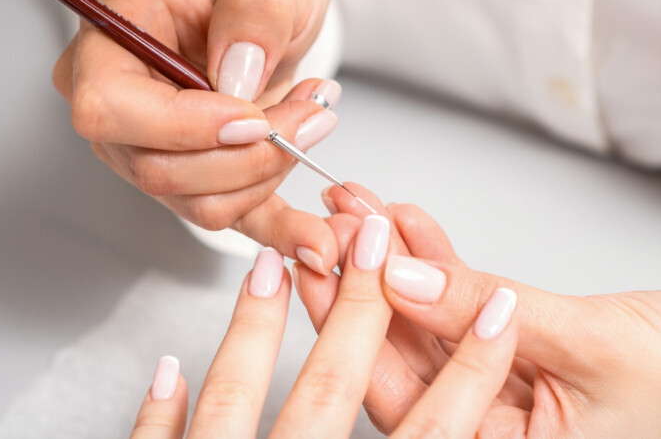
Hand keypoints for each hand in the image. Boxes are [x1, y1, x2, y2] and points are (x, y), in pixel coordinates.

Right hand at [52, 0, 338, 271]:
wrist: (264, 15)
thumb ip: (255, 11)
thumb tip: (238, 75)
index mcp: (112, 36)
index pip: (110, 107)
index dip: (183, 125)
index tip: (255, 116)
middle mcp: (118, 101)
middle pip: (157, 168)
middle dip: (248, 156)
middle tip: (314, 116)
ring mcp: (150, 148)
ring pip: (197, 201)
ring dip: (270, 174)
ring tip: (315, 119)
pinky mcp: (195, 178)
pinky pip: (228, 218)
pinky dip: (273, 230)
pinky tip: (313, 237)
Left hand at [129, 218, 518, 437]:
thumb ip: (426, 433)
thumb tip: (452, 370)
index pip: (434, 430)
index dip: (472, 366)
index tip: (498, 307)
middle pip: (337, 391)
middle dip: (364, 307)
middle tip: (379, 239)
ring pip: (241, 404)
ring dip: (259, 329)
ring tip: (274, 263)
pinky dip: (162, 412)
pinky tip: (166, 369)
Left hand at [301, 185, 660, 436]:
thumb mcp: (590, 343)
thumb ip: (487, 313)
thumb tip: (402, 278)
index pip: (408, 400)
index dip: (358, 327)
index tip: (331, 262)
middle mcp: (494, 427)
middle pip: (404, 357)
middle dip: (364, 285)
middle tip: (330, 229)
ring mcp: (501, 383)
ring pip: (428, 321)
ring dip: (395, 261)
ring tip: (358, 208)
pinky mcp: (517, 343)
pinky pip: (465, 299)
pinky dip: (440, 258)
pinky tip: (408, 221)